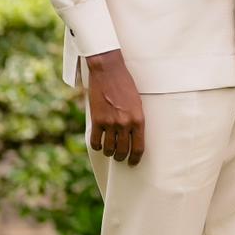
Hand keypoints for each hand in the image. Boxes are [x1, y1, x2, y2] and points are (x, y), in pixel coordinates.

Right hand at [87, 50, 144, 165]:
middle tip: (120, 157)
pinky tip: (99, 143)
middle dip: (121, 157)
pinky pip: (96, 142)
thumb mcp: (137, 102)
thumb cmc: (125, 84)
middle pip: (123, 151)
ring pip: (109, 149)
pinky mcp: (97, 120)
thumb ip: (135, 119)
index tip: (133, 163)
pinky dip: (97, 145)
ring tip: (109, 149)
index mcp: (138, 119)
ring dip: (109, 152)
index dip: (135, 158)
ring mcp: (111, 123)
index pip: (139, 147)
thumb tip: (133, 136)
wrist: (109, 71)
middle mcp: (125, 123)